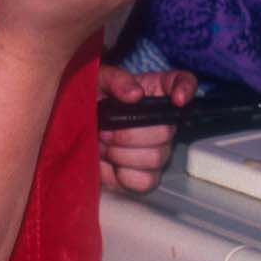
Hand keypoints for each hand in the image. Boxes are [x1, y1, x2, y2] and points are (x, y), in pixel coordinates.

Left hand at [96, 66, 196, 191]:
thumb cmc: (89, 101)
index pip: (184, 82)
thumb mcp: (96, 81)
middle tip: (104, 130)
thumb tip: (135, 95)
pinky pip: (146, 180)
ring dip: (122, 154)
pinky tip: (110, 163)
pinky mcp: (145, 175)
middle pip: (167, 131)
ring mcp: (157, 149)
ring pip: (156, 157)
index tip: (176, 99)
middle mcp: (162, 120)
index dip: (186, 90)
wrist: (75, 129)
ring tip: (104, 145)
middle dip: (128, 133)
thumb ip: (115, 80)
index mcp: (155, 89)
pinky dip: (123, 174)